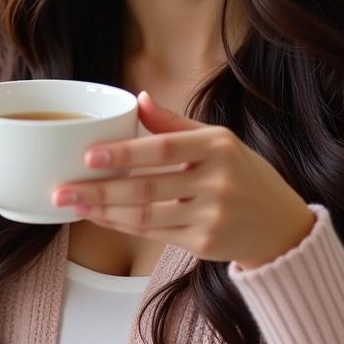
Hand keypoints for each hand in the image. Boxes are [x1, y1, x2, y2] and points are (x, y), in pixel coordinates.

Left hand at [51, 91, 315, 269]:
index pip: (164, 149)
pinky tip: (99, 216)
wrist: (281, 226)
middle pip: (147, 188)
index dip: (125, 154)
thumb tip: (137, 98)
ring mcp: (211, 216)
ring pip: (145, 215)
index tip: (89, 155)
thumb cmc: (243, 174)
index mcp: (218, 146)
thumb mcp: (219, 140)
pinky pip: (153, 234)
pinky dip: (122, 225)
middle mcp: (217, 181)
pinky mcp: (204, 244)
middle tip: (62, 188)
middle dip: (99, 189)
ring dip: (103, 210)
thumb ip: (176, 124)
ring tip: (71, 203)